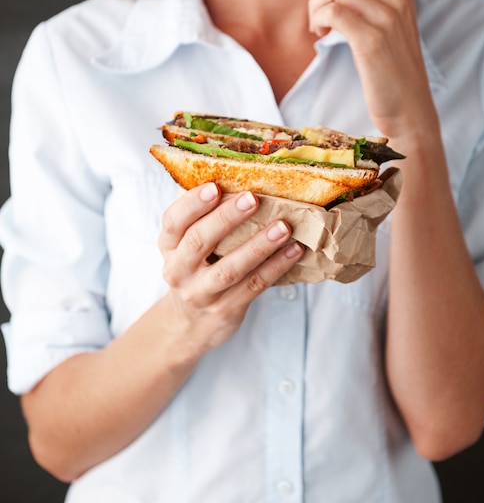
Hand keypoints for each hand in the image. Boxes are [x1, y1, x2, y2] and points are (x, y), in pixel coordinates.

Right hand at [158, 183, 303, 354]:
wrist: (190, 323)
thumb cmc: (196, 269)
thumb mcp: (187, 246)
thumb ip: (204, 219)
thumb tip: (244, 179)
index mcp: (169, 246)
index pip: (173, 221)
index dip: (193, 203)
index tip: (215, 186)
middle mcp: (179, 270)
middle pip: (199, 241)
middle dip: (226, 218)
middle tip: (253, 198)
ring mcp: (202, 293)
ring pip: (230, 268)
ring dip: (259, 245)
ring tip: (283, 226)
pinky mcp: (226, 309)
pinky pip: (254, 285)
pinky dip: (276, 266)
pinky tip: (294, 250)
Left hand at [308, 0, 437, 142]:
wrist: (409, 111)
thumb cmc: (393, 73)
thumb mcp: (392, 30)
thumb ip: (375, 2)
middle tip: (316, 1)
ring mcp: (386, 19)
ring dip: (315, 3)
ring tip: (318, 27)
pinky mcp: (371, 41)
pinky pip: (332, 10)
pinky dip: (317, 21)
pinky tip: (321, 38)